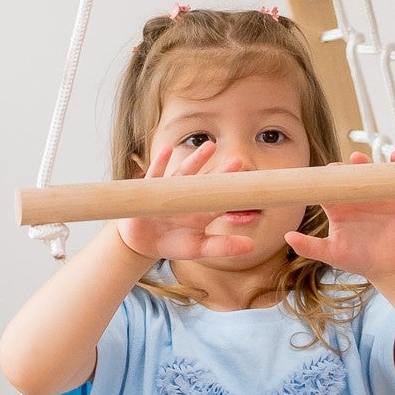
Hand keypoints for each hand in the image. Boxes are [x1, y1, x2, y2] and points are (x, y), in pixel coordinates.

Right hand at [117, 139, 275, 263]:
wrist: (142, 243)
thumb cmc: (173, 243)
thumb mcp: (198, 248)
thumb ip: (223, 247)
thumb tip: (252, 245)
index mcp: (202, 211)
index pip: (220, 199)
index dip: (233, 192)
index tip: (249, 184)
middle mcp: (189, 198)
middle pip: (207, 183)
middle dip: (221, 172)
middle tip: (238, 161)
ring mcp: (170, 191)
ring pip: (184, 173)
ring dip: (196, 160)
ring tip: (210, 146)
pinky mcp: (150, 190)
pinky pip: (155, 175)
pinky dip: (160, 163)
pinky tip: (167, 150)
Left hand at [281, 148, 394, 280]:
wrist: (388, 267)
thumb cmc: (359, 259)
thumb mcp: (331, 254)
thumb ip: (309, 247)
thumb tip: (288, 237)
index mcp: (338, 208)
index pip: (326, 188)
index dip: (320, 181)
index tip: (314, 177)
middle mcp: (355, 199)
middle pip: (346, 175)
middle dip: (340, 169)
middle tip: (336, 170)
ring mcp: (374, 197)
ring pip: (368, 173)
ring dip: (363, 163)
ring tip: (358, 159)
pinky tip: (394, 157)